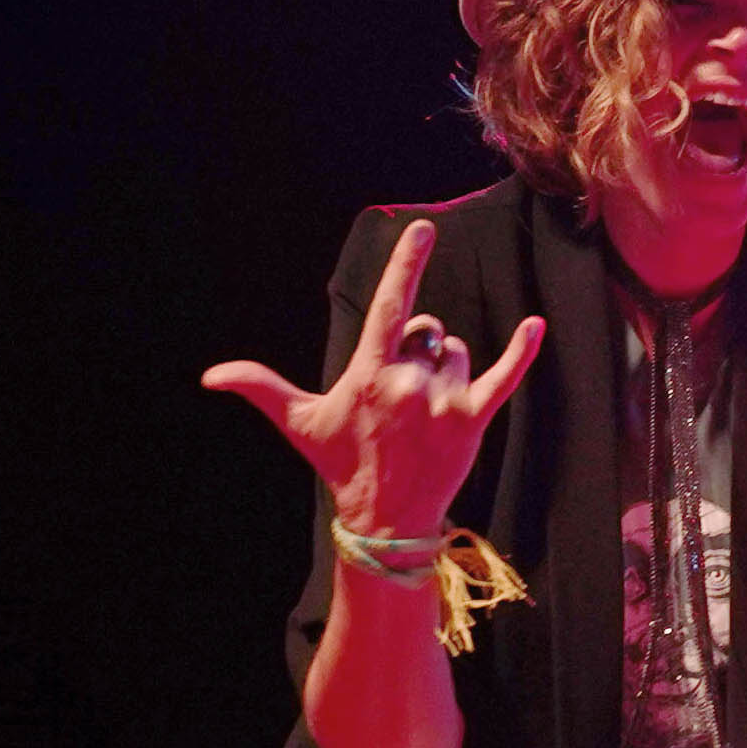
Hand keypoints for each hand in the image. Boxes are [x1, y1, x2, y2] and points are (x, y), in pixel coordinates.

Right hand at [203, 218, 543, 535]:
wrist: (385, 518)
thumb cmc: (341, 464)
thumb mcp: (300, 422)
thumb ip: (261, 388)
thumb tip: (211, 375)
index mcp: (369, 372)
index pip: (391, 305)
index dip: (406, 264)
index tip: (423, 228)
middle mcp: (407, 380)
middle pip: (428, 333)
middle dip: (419, 350)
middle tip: (402, 395)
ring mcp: (442, 400)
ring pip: (456, 353)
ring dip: (446, 369)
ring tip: (425, 410)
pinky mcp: (471, 420)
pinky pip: (503, 376)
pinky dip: (521, 352)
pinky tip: (535, 325)